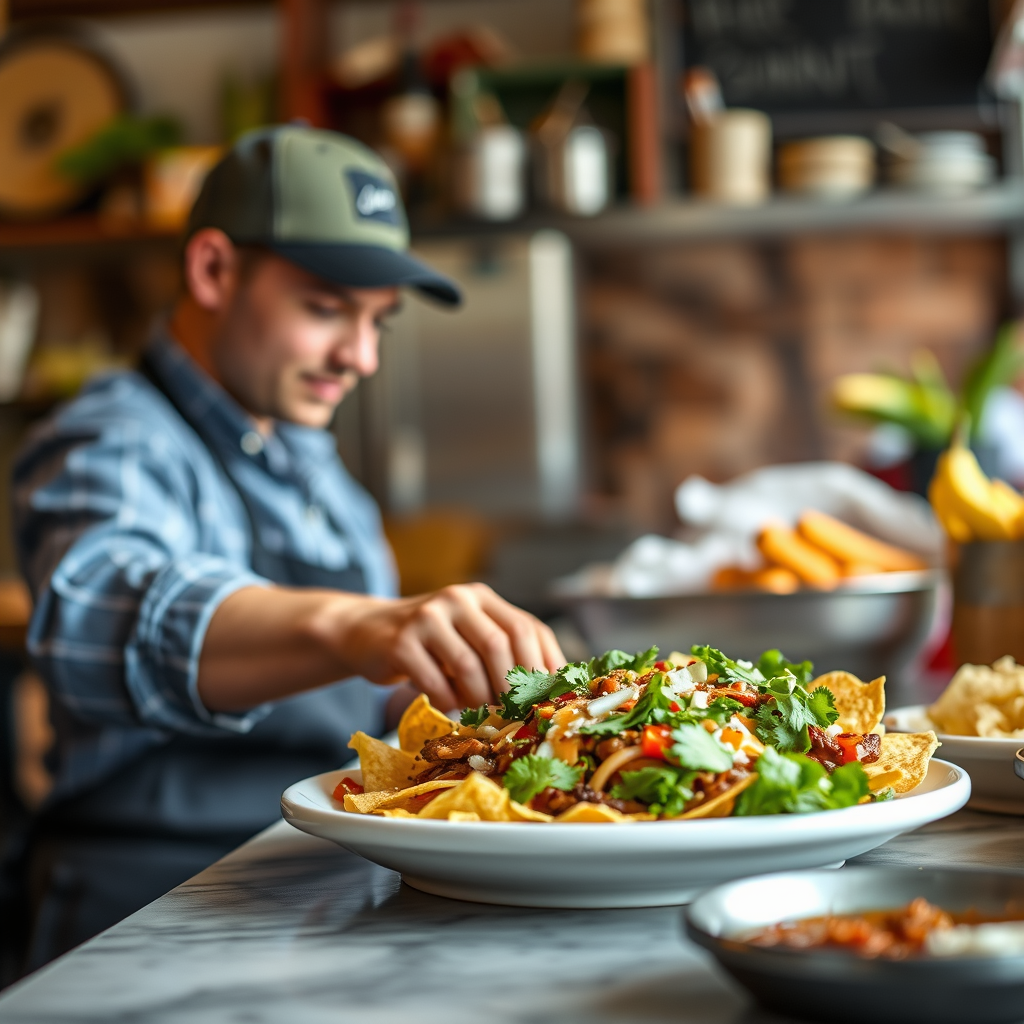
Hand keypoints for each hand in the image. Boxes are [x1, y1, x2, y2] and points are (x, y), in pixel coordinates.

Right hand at [333, 583, 564, 710]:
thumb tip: (546, 692)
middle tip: (515, 714)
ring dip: (479, 698)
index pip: (526, 627)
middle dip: (511, 687)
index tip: (548, 698)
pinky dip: (447, 702)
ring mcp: (427, 617)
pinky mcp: (401, 641)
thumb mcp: (467, 636)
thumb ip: (501, 651)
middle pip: (499, 644)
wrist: (366, 632)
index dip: (542, 665)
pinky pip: (435, 682)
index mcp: (482, 597)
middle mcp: (457, 599)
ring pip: (468, 665)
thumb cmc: (429, 643)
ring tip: (481, 714)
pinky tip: (448, 705)